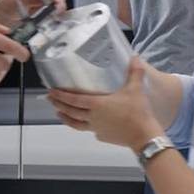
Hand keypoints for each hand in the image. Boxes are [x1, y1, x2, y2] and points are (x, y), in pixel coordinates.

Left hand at [47, 57, 163, 149]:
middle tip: (50, 99)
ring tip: (58, 113)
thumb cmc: (137, 112)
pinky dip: (84, 126)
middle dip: (58, 104)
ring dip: (66, 118)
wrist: (143, 135)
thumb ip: (134, 72)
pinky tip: (84, 124)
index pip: (74, 99)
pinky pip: (90, 130)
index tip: (51, 91)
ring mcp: (96, 128)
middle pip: (71, 111)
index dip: (61, 95)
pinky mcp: (103, 137)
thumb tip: (135, 57)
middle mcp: (93, 117)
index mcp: (97, 104)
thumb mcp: (135, 89)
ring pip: (76, 124)